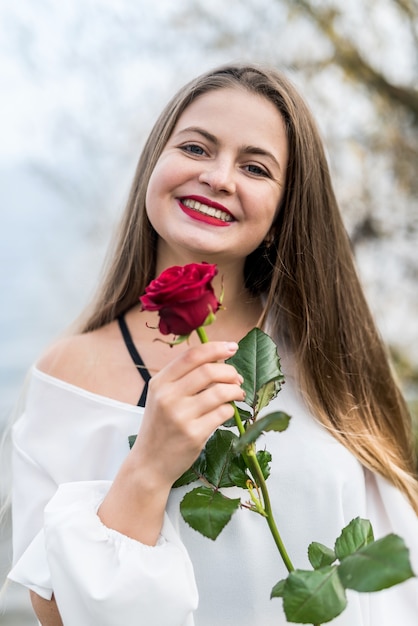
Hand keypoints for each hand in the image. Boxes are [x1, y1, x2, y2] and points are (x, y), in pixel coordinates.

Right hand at [132, 340, 244, 488]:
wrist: (150, 464)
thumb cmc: (161, 426)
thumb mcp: (162, 397)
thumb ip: (184, 377)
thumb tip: (219, 358)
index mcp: (159, 382)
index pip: (191, 355)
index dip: (216, 348)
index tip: (232, 347)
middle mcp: (168, 397)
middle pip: (209, 371)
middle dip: (230, 371)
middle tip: (237, 377)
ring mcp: (180, 416)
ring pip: (220, 392)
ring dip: (235, 390)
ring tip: (237, 393)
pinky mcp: (194, 434)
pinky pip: (223, 413)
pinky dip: (230, 409)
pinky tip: (226, 411)